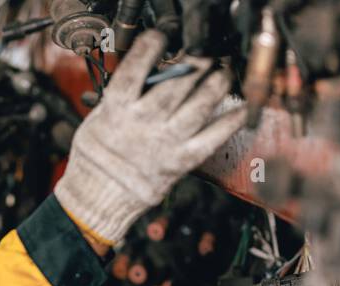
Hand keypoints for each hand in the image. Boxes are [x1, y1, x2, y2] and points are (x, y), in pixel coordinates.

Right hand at [54, 30, 246, 245]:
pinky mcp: (181, 160)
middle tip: (205, 53)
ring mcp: (165, 141)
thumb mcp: (99, 117)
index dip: (151, 46)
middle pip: (177, 83)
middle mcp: (144, 122)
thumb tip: (149, 71)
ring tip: (223, 72)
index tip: (161, 36)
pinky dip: (230, 122)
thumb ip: (123, 94)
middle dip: (195, 61)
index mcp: (118, 109)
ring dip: (217, 83)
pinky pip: (212, 138)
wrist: (100, 195)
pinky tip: (242, 109)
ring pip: (200, 104)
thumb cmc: (97, 156)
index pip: (135, 68)